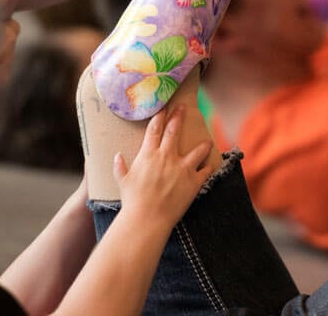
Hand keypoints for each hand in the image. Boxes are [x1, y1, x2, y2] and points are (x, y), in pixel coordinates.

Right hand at [113, 107, 213, 227]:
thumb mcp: (122, 182)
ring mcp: (183, 168)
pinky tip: (210, 167)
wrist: (147, 219)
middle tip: (182, 107)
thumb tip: (117, 156)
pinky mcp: (195, 181)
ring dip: (203, 144)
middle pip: (174, 131)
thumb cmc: (133, 201)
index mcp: (149, 155)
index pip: (155, 130)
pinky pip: (206, 170)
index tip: (164, 107)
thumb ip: (120, 167)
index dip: (160, 116)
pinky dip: (208, 168)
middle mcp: (167, 157)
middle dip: (179, 116)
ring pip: (198, 149)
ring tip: (207, 141)